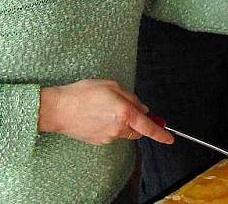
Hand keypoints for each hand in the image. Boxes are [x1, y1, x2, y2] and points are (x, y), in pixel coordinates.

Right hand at [38, 79, 173, 145]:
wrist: (57, 109)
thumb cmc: (82, 94)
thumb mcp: (112, 86)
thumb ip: (131, 98)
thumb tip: (142, 109)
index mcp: (124, 113)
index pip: (148, 127)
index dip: (160, 133)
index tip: (169, 138)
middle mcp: (118, 128)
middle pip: (137, 129)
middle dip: (136, 120)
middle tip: (123, 106)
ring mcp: (108, 137)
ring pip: (124, 131)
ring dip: (122, 123)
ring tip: (104, 109)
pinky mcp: (98, 141)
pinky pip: (112, 134)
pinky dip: (110, 126)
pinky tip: (97, 116)